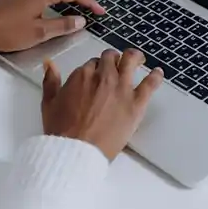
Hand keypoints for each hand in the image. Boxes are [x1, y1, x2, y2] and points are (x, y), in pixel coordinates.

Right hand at [41, 49, 163, 160]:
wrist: (77, 150)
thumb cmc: (61, 130)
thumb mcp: (49, 103)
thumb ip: (50, 81)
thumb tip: (49, 64)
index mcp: (82, 76)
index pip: (92, 63)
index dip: (95, 68)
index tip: (97, 74)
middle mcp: (103, 77)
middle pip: (111, 58)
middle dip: (113, 60)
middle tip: (116, 64)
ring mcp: (121, 88)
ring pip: (131, 61)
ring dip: (134, 57)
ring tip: (138, 59)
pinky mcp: (136, 103)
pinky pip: (150, 84)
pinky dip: (155, 76)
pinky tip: (158, 73)